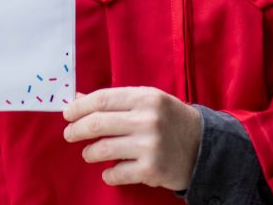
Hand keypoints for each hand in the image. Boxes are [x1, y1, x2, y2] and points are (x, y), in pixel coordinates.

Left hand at [62, 86, 201, 189]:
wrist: (205, 148)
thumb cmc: (170, 120)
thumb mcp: (148, 101)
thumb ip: (116, 100)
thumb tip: (78, 98)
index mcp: (145, 97)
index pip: (102, 99)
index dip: (79, 107)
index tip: (67, 114)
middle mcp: (147, 119)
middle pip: (97, 123)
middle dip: (76, 130)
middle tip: (69, 134)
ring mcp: (149, 145)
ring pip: (102, 150)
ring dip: (89, 153)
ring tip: (88, 153)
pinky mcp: (151, 170)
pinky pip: (116, 173)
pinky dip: (108, 174)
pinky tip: (109, 172)